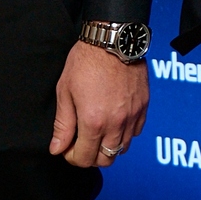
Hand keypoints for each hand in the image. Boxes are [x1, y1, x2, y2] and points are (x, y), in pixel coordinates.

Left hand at [50, 41, 149, 168]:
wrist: (112, 40)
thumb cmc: (86, 62)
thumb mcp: (65, 92)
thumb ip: (63, 125)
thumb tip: (57, 148)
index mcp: (93, 121)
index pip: (84, 158)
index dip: (72, 157)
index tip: (67, 148)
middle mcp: (116, 123)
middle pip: (106, 159)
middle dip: (91, 156)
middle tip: (81, 143)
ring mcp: (132, 115)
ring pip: (122, 148)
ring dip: (108, 146)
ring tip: (98, 133)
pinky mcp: (143, 106)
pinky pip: (136, 132)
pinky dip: (125, 134)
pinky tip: (114, 122)